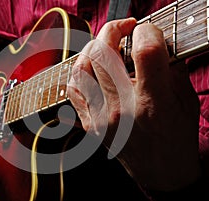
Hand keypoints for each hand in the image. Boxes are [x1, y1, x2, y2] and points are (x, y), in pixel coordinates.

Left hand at [67, 18, 200, 190]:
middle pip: (105, 54)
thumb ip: (172, 70)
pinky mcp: (90, 124)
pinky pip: (74, 90)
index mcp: (153, 102)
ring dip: (93, 48)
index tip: (148, 32)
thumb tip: (157, 44)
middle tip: (123, 28)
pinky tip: (90, 68)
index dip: (146, 32)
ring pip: (82, 68)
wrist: (161, 173)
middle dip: (113, 30)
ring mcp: (101, 117)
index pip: (144, 52)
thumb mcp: (186, 102)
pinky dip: (79, 72)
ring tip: (104, 45)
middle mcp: (123, 108)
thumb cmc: (176, 139)